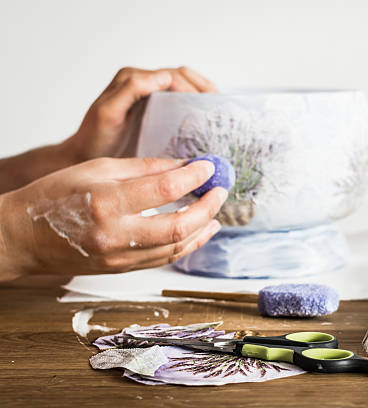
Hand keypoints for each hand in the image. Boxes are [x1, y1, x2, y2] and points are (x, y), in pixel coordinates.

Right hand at [0, 157, 226, 280]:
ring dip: (202, 230)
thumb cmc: (54, 196)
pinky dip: (185, 245)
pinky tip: (198, 232)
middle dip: (207, 208)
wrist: (22, 237)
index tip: (209, 166)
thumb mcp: (96, 168)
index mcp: (106, 201)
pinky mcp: (121, 270)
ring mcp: (119, 257)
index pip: (165, 189)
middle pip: (179, 226)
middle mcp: (115, 234)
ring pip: (175, 248)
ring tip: (216, 212)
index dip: (194, 176)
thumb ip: (143, 168)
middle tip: (220, 191)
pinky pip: (163, 259)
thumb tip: (183, 165)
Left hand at [63, 66, 217, 161]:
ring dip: (202, 93)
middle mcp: (141, 81)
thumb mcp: (109, 113)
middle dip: (204, 87)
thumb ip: (131, 89)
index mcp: (133, 79)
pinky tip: (205, 115)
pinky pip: (178, 97)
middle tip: (221, 106)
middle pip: (182, 76)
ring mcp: (148, 93)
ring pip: (183, 84)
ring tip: (218, 109)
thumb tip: (164, 77)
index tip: (210, 104)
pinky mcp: (152, 105)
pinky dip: (195, 101)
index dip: (194, 87)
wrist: (83, 156)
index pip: (173, 76)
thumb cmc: (94, 139)